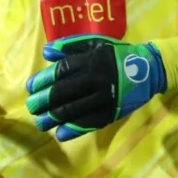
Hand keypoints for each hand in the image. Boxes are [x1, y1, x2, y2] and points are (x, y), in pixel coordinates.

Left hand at [24, 34, 166, 141]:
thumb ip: (70, 46)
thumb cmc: (117, 54)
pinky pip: (89, 123)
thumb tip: (46, 52)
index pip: (61, 71)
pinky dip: (73, 129)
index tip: (30, 87)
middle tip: (31, 107)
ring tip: (40, 123)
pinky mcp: (111, 112)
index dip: (43, 80)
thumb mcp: (95, 43)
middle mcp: (95, 79)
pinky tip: (60, 133)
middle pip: (63, 92)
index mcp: (90, 60)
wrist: (148, 69)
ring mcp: (104, 97)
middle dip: (44, 101)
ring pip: (73, 110)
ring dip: (53, 118)